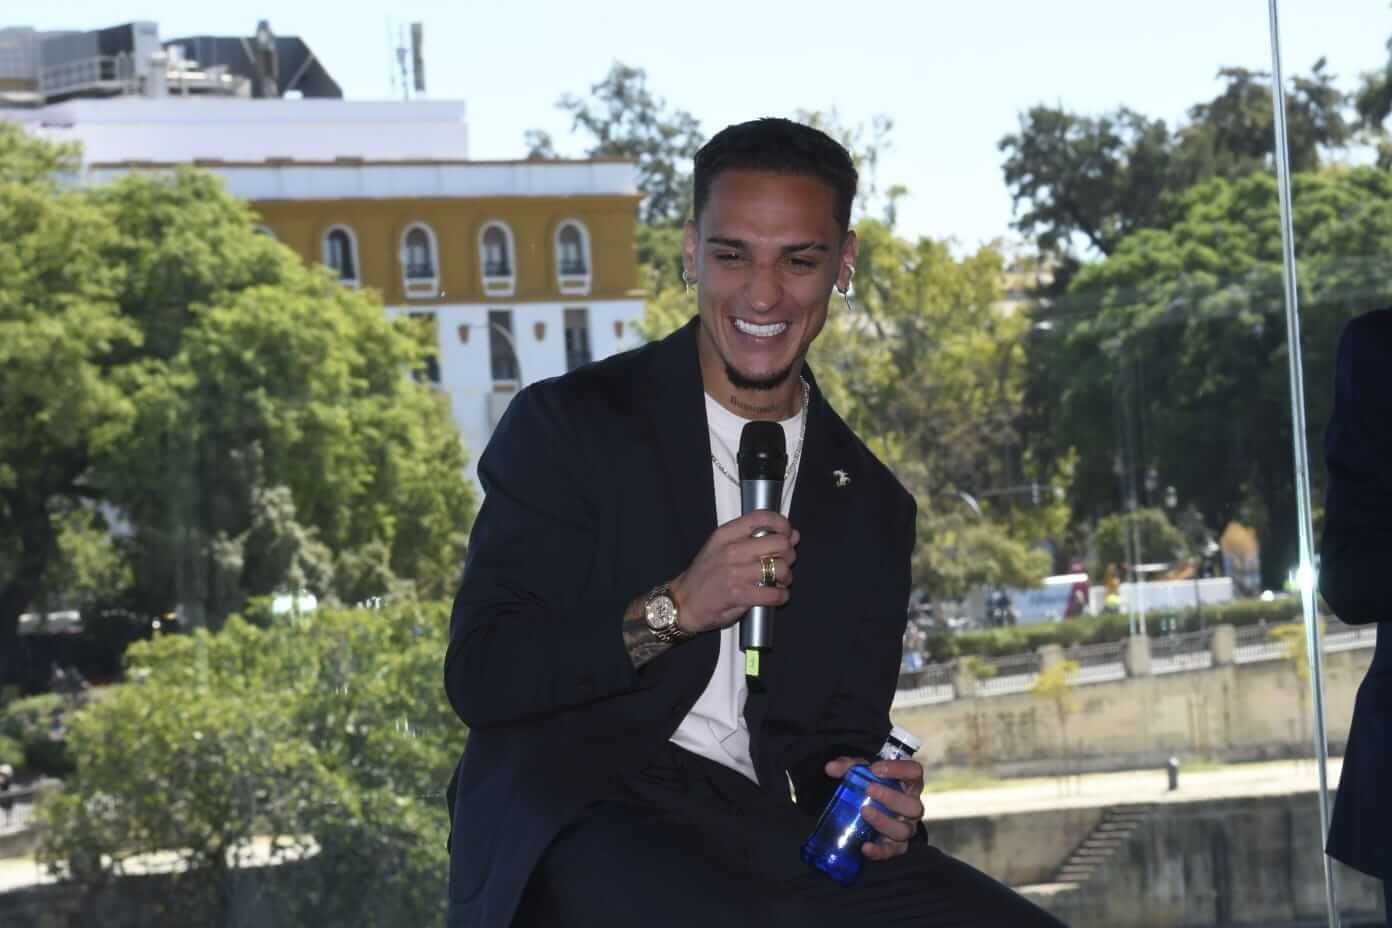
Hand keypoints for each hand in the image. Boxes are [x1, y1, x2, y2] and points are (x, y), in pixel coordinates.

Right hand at [670, 511, 798, 635]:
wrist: (683, 601)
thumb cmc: (705, 574)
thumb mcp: (722, 547)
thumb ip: (755, 539)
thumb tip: (793, 535)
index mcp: (726, 534)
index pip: (761, 518)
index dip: (782, 524)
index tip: (787, 534)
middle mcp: (731, 550)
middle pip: (779, 543)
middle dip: (789, 554)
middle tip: (783, 562)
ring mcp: (734, 573)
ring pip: (780, 568)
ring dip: (786, 577)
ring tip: (779, 581)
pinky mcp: (738, 595)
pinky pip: (773, 593)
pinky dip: (781, 596)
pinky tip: (777, 596)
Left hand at [825, 756, 924, 861]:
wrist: (872, 808)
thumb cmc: (872, 785)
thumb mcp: (862, 772)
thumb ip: (849, 767)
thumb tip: (831, 768)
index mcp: (909, 784)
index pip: (914, 772)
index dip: (899, 769)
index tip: (875, 768)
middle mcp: (912, 807)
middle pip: (913, 805)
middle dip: (891, 798)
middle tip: (869, 789)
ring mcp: (906, 828)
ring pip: (904, 830)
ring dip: (884, 822)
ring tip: (864, 812)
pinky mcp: (896, 846)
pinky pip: (891, 851)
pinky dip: (879, 851)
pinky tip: (865, 846)